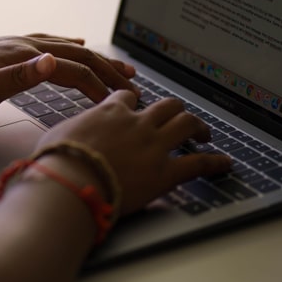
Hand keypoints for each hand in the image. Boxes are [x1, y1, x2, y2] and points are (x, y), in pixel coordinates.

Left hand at [0, 34, 138, 115]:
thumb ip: (20, 75)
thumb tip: (53, 61)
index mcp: (26, 55)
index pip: (73, 69)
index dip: (98, 85)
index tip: (118, 99)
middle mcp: (28, 46)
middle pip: (78, 56)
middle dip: (107, 69)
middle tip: (132, 80)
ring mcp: (23, 45)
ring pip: (69, 49)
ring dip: (96, 58)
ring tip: (117, 65)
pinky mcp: (15, 49)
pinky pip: (52, 43)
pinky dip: (70, 46)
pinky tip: (77, 45)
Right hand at [36, 90, 231, 214]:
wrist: (68, 183)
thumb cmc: (56, 161)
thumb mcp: (58, 135)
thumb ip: (74, 129)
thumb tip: (71, 134)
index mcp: (111, 112)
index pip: (128, 99)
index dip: (134, 102)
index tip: (137, 108)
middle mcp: (137, 123)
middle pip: (166, 106)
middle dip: (175, 109)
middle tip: (180, 118)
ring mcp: (154, 145)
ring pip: (186, 123)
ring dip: (198, 126)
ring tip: (204, 133)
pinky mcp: (165, 172)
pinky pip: (198, 163)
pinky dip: (214, 162)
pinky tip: (225, 163)